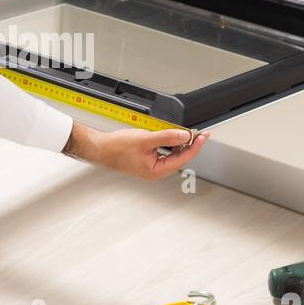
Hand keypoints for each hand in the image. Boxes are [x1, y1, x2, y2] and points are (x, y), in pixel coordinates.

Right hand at [63, 121, 209, 180]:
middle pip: (179, 157)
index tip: (203, 136)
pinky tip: (170, 136)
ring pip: (172, 155)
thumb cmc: (117, 147)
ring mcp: (151, 167)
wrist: (101, 148)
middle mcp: (155, 171)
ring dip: (179, 143)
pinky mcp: (147, 161)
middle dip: (188, 144)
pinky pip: (164, 153)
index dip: (195, 146)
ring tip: (184, 133)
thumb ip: (167, 137)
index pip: (183, 158)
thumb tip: (185, 136)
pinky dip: (169, 144)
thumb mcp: (146, 139)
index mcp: (157, 171)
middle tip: (197, 133)